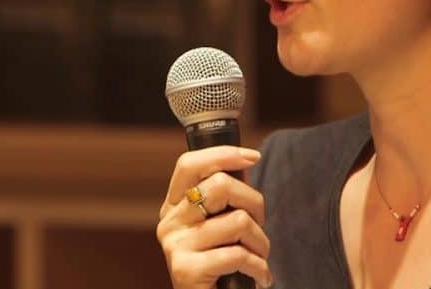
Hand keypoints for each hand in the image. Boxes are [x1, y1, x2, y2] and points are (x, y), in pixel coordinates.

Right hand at [157, 145, 272, 288]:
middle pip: (221, 185)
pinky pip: (238, 255)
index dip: (223, 154)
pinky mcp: (185, 271)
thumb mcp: (219, 226)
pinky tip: (260, 277)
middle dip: (255, 203)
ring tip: (259, 258)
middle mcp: (169, 222)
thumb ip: (226, 198)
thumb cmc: (221, 266)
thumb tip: (247, 161)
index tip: (254, 157)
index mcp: (174, 206)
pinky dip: (259, 267)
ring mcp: (175, 245)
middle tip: (259, 226)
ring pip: (238, 220)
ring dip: (261, 242)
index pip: (189, 164)